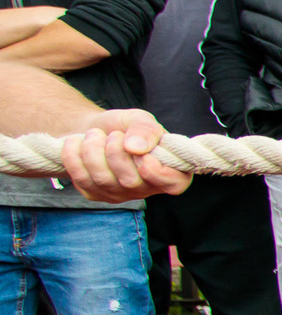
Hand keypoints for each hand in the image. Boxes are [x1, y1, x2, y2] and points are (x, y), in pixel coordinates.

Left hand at [58, 108, 189, 203]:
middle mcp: (147, 188)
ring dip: (92, 149)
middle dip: (115, 152)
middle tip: (113, 134)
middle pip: (131, 181)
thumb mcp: (139, 119)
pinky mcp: (95, 194)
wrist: (94, 130)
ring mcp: (120, 194)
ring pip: (103, 180)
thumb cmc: (124, 126)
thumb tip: (137, 148)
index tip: (142, 155)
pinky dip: (74, 156)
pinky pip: (82, 179)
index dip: (158, 173)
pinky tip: (77, 143)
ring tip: (94, 135)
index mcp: (169, 169)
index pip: (174, 184)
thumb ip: (145, 130)